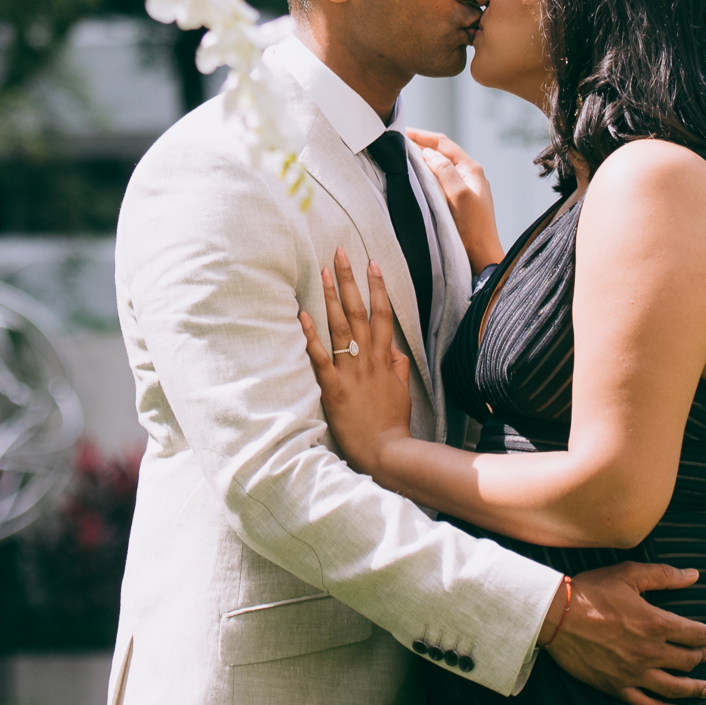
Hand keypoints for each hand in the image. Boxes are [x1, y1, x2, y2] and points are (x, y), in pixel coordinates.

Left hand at [296, 248, 413, 473]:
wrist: (386, 452)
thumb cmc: (392, 423)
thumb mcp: (402, 390)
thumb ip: (397, 366)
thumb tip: (394, 346)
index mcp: (385, 358)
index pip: (382, 314)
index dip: (377, 287)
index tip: (371, 263)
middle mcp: (368, 359)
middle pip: (360, 311)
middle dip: (350, 280)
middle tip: (341, 252)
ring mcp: (351, 372)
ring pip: (341, 327)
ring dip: (332, 298)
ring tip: (323, 272)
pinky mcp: (334, 388)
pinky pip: (322, 358)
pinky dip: (312, 336)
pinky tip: (303, 316)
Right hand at [406, 129, 501, 271]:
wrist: (482, 257)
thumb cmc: (473, 228)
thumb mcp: (459, 195)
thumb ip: (445, 171)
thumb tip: (428, 152)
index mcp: (471, 169)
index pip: (443, 143)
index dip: (422, 135)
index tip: (402, 131)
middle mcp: (470, 175)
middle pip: (442, 151)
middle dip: (422, 143)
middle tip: (399, 140)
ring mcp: (465, 187)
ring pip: (441, 165)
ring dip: (424, 157)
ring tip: (404, 154)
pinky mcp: (460, 200)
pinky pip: (441, 179)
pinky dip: (427, 172)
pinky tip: (416, 176)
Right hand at [541, 563, 705, 704]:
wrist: (556, 616)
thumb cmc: (591, 591)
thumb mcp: (628, 574)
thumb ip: (663, 575)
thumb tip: (694, 575)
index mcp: (655, 623)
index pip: (694, 633)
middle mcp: (649, 652)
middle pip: (687, 660)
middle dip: (702, 657)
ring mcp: (634, 673)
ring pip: (674, 687)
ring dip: (695, 688)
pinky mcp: (617, 687)